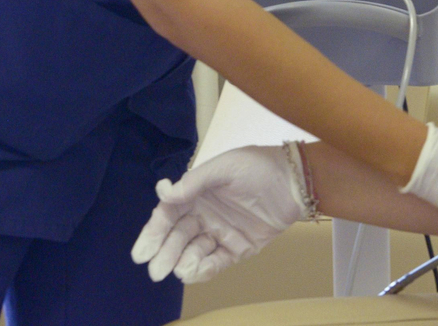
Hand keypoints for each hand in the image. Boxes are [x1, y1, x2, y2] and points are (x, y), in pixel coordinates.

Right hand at [131, 145, 306, 283]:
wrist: (295, 181)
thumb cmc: (258, 167)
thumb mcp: (225, 167)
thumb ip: (195, 182)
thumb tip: (164, 194)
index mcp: (197, 194)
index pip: (169, 215)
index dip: (153, 232)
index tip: (141, 251)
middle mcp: (205, 215)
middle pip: (177, 237)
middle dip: (164, 254)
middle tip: (155, 270)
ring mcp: (220, 233)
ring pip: (194, 252)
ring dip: (182, 262)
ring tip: (178, 269)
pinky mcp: (238, 248)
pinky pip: (217, 262)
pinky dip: (204, 269)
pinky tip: (194, 271)